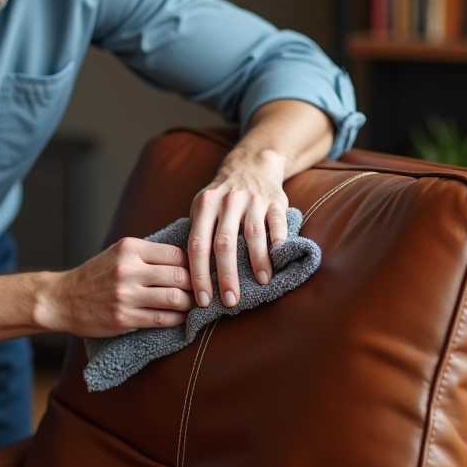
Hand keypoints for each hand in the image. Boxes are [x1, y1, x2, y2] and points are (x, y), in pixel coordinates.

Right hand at [39, 238, 193, 337]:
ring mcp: (126, 295)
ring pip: (175, 299)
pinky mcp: (124, 318)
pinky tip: (181, 318)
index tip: (202, 272)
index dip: (195, 264)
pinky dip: (178, 320)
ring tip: (195, 305)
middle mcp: (128, 269)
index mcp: (130, 248)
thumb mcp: (118, 252)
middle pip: (181, 276)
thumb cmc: (96, 275)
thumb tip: (189, 258)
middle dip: (198, 285)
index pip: (177, 253)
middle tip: (206, 291)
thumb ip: (148, 254)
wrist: (63, 299)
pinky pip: (162, 319)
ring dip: (191, 304)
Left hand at [187, 148, 288, 308]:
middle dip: (226, 276)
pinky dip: (278, 244)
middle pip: (223, 244)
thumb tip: (188, 277)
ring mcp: (252, 200)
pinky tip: (278, 263)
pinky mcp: (275, 201)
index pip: (197, 245)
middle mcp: (227, 201)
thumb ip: (198, 233)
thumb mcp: (203, 207)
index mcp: (204, 205)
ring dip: (257, 262)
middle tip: (230, 301)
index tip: (202, 300)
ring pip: (252, 235)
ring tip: (261, 284)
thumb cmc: (222, 196)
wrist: (252, 165)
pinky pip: (277, 225)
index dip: (199, 275)